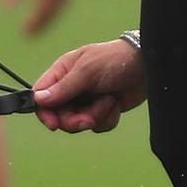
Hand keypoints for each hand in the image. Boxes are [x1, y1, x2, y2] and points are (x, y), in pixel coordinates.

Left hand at [4, 0, 78, 35]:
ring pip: (62, 3)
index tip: (24, 33)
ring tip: (37, 21)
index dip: (35, 24)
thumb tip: (7, 7)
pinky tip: (47, 4)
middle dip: (43, 23)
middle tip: (29, 33)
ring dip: (51, 14)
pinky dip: (57, 2)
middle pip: (55, 10)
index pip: (44, 10)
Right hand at [32, 39, 146, 133]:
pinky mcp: (102, 110)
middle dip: (75, 120)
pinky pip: (97, 126)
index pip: (42, 96)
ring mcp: (87, 100)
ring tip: (109, 101)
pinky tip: (115, 103)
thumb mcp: (88, 71)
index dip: (45, 112)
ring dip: (96, 116)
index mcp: (63, 72)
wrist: (148, 66)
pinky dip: (107, 118)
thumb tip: (38, 99)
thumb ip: (64, 87)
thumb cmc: (115, 60)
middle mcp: (72, 88)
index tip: (54, 124)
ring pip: (79, 123)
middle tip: (89, 119)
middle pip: (60, 115)